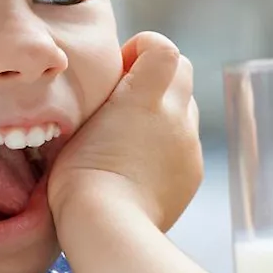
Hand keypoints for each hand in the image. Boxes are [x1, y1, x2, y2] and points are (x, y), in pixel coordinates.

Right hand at [48, 32, 202, 231]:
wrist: (108, 225)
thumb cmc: (80, 176)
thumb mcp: (79, 122)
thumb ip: (104, 97)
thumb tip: (115, 88)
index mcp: (144, 97)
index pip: (165, 49)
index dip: (146, 47)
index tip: (125, 64)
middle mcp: (176, 117)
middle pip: (183, 72)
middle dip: (159, 76)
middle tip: (129, 97)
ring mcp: (188, 146)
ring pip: (186, 110)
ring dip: (165, 111)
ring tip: (135, 135)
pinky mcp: (193, 173)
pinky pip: (186, 145)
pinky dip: (170, 145)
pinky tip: (144, 165)